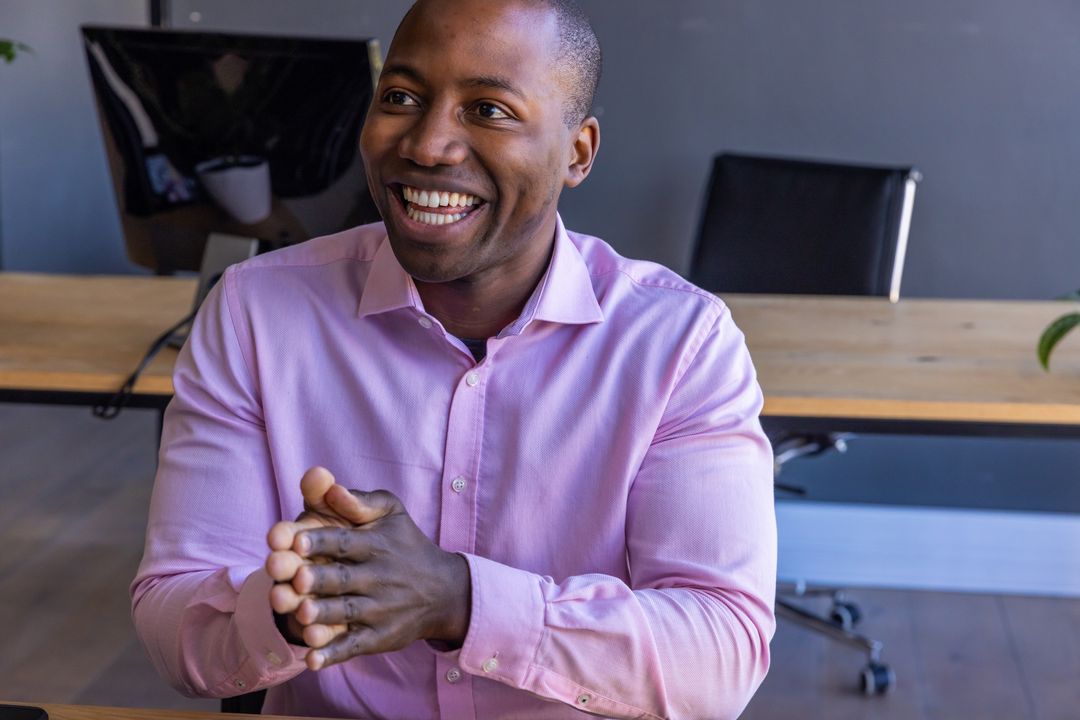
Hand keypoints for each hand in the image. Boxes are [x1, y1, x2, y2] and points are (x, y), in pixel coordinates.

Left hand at [265, 468, 470, 669]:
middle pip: (342, 579)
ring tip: (300, 614)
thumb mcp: (391, 513)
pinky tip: (312, 660)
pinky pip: (354, 646)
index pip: (343, 542)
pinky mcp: (379, 637)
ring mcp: (378, 610)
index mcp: (375, 545)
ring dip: (323, 616)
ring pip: (346, 613)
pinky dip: (333, 654)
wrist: (444, 591)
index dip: (320, 541)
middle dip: (319, 579)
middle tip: (296, 577)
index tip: (295, 539)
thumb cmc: (406, 544)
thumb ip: (360, 501)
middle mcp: (377, 578)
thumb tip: (332, 487)